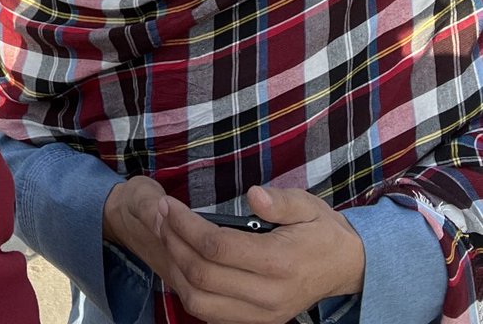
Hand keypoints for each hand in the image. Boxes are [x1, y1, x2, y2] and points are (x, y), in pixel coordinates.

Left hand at [104, 181, 364, 323]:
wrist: (346, 268)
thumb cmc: (321, 230)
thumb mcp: (308, 205)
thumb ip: (281, 202)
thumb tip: (253, 195)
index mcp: (279, 262)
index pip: (217, 247)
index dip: (185, 225)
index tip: (167, 203)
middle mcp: (268, 295)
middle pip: (203, 275)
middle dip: (173, 242)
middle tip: (158, 214)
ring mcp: (262, 314)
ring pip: (201, 302)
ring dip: (175, 269)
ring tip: (165, 236)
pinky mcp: (258, 322)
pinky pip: (212, 315)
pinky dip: (189, 290)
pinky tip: (183, 263)